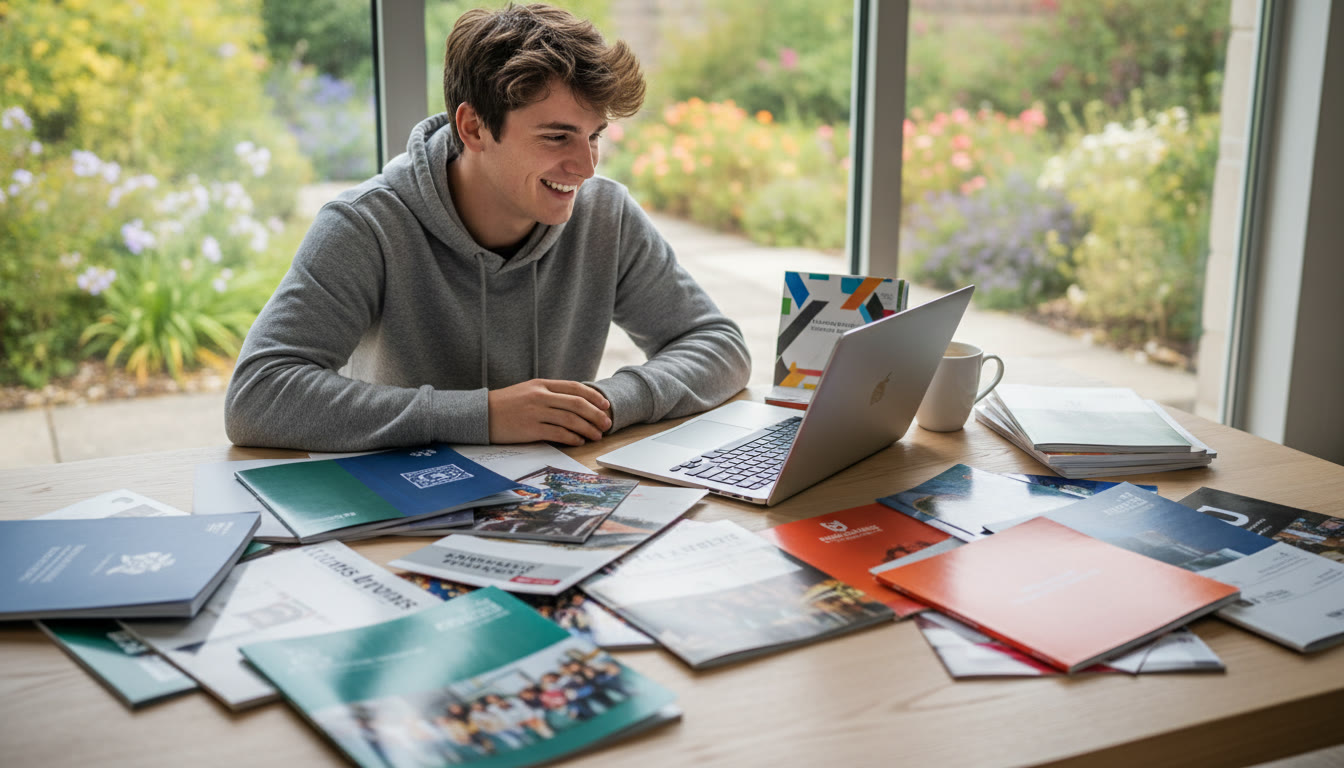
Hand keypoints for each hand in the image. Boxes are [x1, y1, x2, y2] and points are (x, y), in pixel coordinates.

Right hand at [487, 379, 612, 444]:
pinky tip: (579, 441)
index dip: (594, 396)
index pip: (575, 387)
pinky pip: (558, 433)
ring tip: (597, 435)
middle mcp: (541, 396)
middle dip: (596, 414)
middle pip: (577, 403)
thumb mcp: (528, 390)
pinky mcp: (530, 429)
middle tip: (606, 423)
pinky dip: (573, 438)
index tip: (605, 405)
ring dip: (588, 428)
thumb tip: (575, 403)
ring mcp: (536, 412)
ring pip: (571, 419)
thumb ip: (549, 394)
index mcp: (541, 384)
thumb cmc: (506, 404)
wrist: (480, 414)